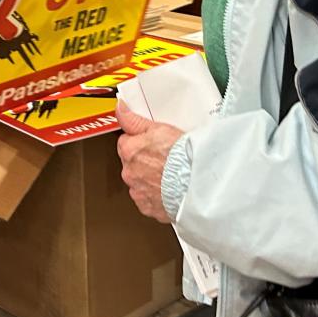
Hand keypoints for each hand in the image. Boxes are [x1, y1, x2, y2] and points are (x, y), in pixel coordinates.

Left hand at [115, 102, 183, 223]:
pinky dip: (157, 195)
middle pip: (132, 163)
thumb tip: (120, 109)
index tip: (152, 143)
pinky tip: (169, 188)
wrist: (197, 184)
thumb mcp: (160, 128)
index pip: (126, 142)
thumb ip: (134, 120)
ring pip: (140, 181)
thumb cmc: (183, 157)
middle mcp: (129, 173)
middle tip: (164, 158)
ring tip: (169, 174)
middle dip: (145, 160)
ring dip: (150, 178)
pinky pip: (148, 200)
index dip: (141, 141)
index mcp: (129, 151)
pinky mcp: (148, 207)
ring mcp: (138, 192)